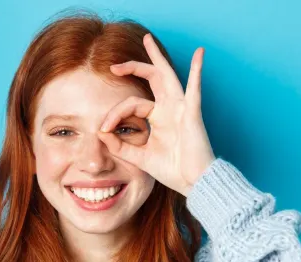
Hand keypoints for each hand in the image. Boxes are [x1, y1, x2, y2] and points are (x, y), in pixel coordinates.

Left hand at [97, 33, 214, 196]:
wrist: (194, 183)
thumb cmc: (172, 170)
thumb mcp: (139, 157)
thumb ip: (120, 146)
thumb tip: (100, 132)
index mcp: (158, 118)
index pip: (132, 105)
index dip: (114, 114)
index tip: (103, 129)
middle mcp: (169, 109)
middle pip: (151, 79)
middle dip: (134, 67)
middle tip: (114, 66)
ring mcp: (181, 109)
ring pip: (167, 76)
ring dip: (157, 58)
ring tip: (148, 39)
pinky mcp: (192, 114)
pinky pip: (194, 89)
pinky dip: (197, 71)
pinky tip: (200, 54)